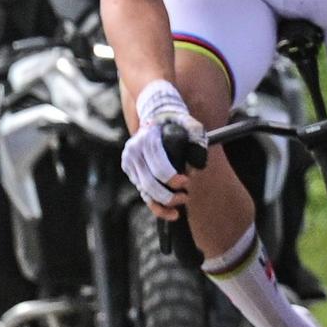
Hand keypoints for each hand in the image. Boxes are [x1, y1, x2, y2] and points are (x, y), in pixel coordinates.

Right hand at [122, 79, 206, 215]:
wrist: (153, 113)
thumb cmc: (174, 120)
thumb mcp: (188, 121)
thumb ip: (196, 135)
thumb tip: (196, 165)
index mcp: (146, 140)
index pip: (158, 166)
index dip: (173, 179)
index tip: (187, 182)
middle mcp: (134, 152)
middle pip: (149, 184)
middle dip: (169, 196)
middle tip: (185, 196)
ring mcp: (130, 162)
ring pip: (145, 192)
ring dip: (163, 203)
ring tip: (180, 207)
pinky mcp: (130, 171)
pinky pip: (143, 193)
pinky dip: (156, 206)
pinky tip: (171, 213)